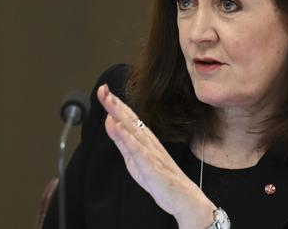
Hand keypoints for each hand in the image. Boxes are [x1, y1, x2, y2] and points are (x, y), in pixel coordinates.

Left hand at [97, 84, 215, 228]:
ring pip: (134, 130)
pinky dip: (129, 138)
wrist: (184, 199)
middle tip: (103, 89)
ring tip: (109, 102)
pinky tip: (120, 128)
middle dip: (115, 104)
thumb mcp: (134, 159)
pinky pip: (139, 150)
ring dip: (121, 115)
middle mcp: (149, 142)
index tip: (103, 90)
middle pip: (130, 120)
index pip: (128, 118)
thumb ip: (122, 141)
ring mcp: (152, 153)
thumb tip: (111, 122)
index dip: (116, 104)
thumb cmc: (161, 179)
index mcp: (144, 140)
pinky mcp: (153, 166)